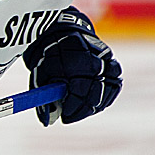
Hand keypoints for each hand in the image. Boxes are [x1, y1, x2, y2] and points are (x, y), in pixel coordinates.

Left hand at [22, 8, 121, 124]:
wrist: (62, 33)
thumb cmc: (49, 57)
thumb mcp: (41, 73)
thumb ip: (46, 95)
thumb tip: (47, 121)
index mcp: (76, 59)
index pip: (79, 90)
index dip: (72, 107)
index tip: (64, 117)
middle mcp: (96, 60)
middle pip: (95, 94)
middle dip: (81, 109)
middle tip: (69, 117)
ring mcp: (108, 62)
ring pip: (107, 91)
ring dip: (93, 105)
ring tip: (79, 110)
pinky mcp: (113, 66)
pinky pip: (113, 87)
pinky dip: (104, 98)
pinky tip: (92, 104)